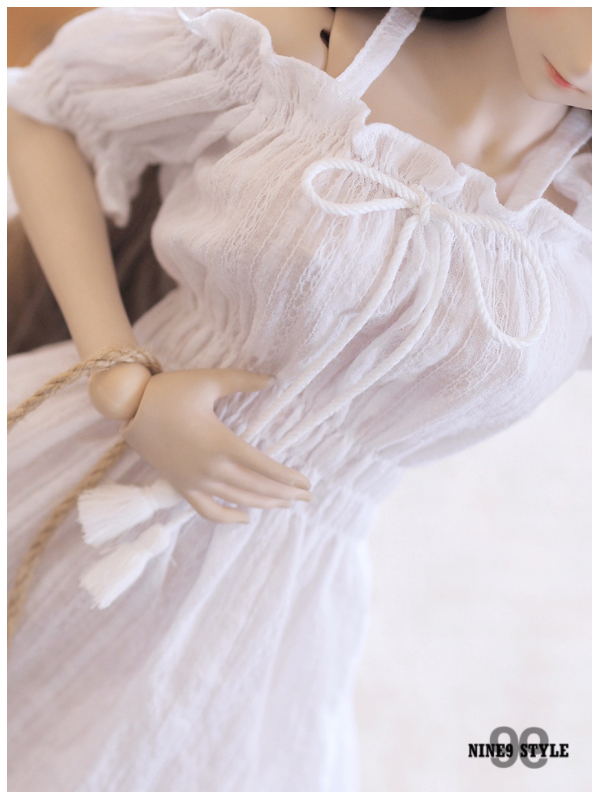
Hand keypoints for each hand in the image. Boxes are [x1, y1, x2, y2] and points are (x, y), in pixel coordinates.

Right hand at [121, 368, 311, 523]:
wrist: (130, 407)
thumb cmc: (170, 391)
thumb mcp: (209, 381)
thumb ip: (243, 380)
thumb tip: (273, 380)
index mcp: (221, 443)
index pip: (264, 467)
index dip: (288, 478)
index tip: (307, 484)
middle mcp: (210, 467)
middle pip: (256, 487)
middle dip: (284, 494)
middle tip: (306, 497)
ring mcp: (194, 480)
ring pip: (237, 500)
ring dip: (264, 503)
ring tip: (285, 504)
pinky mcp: (181, 485)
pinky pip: (207, 510)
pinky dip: (227, 517)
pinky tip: (245, 518)